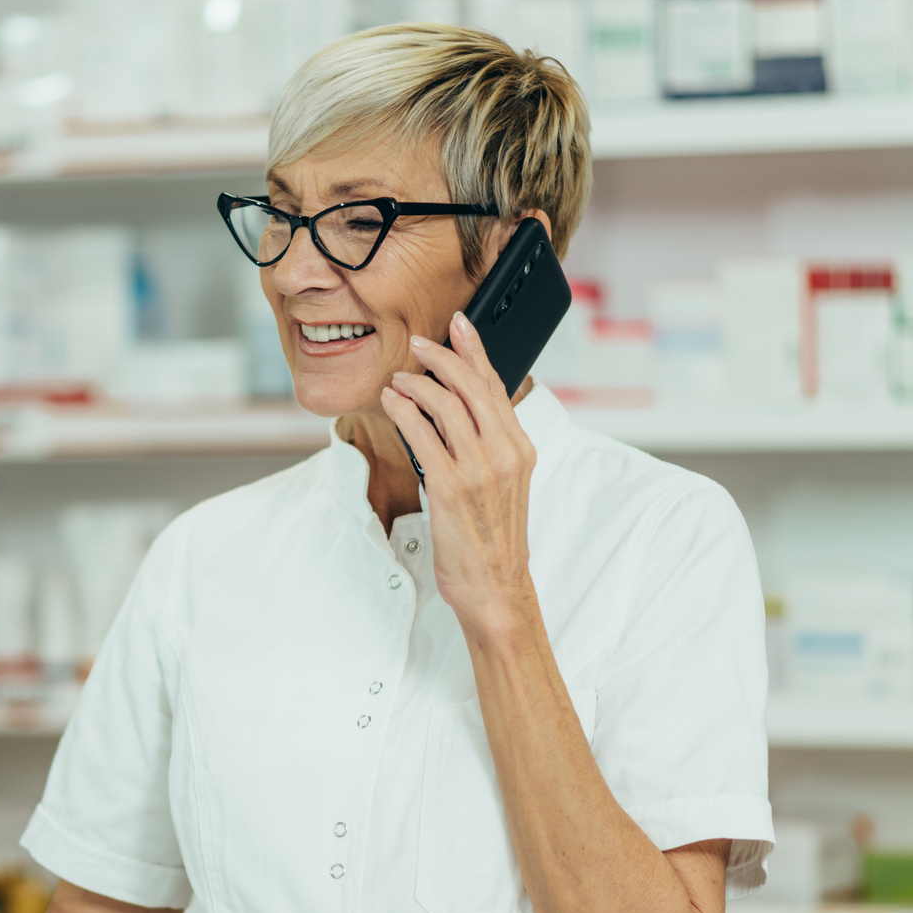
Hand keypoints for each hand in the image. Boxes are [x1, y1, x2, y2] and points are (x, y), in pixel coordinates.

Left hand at [379, 310, 539, 635]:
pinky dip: (404, 411)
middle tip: (419, 342)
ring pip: (447, 404)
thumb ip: (488, 448)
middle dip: (443, 356)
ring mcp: (479, 469)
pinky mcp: (451, 486)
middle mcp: (505, 453)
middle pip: (472, 385)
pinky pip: (423, 435)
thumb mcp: (502, 485)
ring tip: (399, 378)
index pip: (496, 387)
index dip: (476, 351)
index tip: (459, 326)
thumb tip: (457, 413)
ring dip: (418, 382)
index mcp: (520, 449)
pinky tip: (392, 402)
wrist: (496, 586)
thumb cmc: (493, 540)